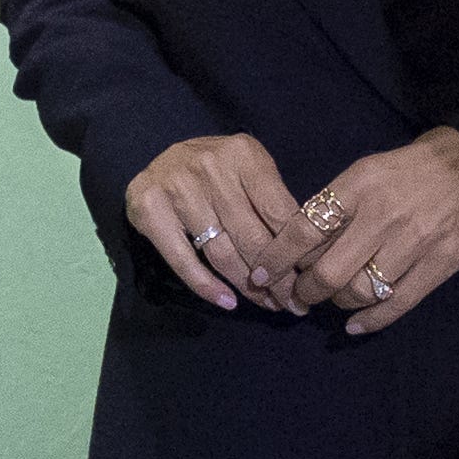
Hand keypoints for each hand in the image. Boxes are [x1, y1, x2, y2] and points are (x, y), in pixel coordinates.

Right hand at [121, 132, 308, 313]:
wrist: (160, 158)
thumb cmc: (216, 168)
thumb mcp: (250, 167)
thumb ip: (272, 199)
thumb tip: (303, 253)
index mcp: (243, 155)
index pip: (279, 213)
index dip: (297, 252)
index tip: (309, 278)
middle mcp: (210, 169)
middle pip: (252, 238)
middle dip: (278, 278)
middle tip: (292, 301)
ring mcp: (177, 189)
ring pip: (222, 253)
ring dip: (248, 288)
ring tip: (268, 304)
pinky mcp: (149, 211)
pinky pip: (184, 261)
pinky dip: (207, 286)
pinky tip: (228, 301)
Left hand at [283, 129, 458, 336]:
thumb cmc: (414, 167)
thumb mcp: (367, 170)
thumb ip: (336, 204)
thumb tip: (300, 242)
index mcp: (359, 187)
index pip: (304, 230)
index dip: (277, 258)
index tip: (261, 274)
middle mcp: (383, 216)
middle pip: (329, 271)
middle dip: (305, 291)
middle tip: (299, 296)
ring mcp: (414, 243)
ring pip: (360, 291)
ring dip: (338, 303)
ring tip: (334, 300)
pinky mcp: (440, 265)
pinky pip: (397, 304)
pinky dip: (371, 321)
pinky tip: (355, 326)